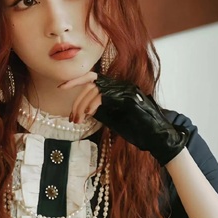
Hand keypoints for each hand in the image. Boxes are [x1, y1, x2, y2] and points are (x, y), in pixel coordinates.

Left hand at [60, 72, 189, 164]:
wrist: (156, 139)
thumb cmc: (136, 131)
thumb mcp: (112, 118)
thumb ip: (100, 110)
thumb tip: (83, 109)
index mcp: (116, 89)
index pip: (92, 78)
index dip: (76, 81)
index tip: (61, 87)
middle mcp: (121, 85)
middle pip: (90, 82)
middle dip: (77, 99)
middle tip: (71, 117)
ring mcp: (125, 89)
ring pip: (94, 89)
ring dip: (82, 106)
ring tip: (78, 121)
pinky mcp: (127, 96)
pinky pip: (103, 95)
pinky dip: (92, 104)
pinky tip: (88, 116)